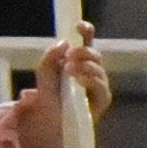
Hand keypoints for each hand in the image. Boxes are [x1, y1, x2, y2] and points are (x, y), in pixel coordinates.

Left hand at [10, 25, 112, 147]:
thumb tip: (64, 42)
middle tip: (69, 56)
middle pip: (95, 54)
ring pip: (98, 68)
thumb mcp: (44, 75)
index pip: (88, 42)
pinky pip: (101, 86)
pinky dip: (90, 79)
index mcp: (79, 61)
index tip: (78, 26)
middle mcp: (92, 70)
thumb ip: (49, 58)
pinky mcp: (102, 99)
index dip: (86, 32)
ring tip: (70, 69)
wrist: (51, 121)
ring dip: (84, 65)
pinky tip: (79, 79)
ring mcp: (99, 84)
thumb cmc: (51, 96)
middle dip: (83, 52)